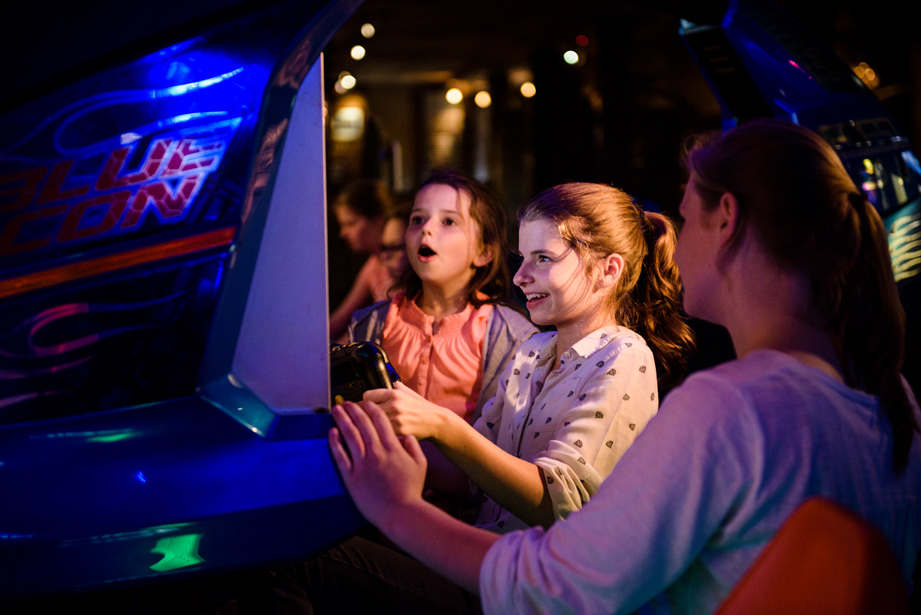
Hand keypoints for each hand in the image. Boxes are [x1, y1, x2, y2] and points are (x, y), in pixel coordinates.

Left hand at [329, 400, 427, 528]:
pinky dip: (335, 442)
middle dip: (354, 410)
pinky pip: (340, 456)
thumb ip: (412, 446)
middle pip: (362, 425)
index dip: (371, 409)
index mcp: (393, 448)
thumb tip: (403, 435)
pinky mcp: (351, 477)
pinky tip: (332, 432)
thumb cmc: (411, 490)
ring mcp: (362, 464)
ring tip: (336, 410)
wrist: (400, 513)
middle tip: (346, 402)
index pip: (380, 421)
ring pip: (350, 436)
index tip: (365, 402)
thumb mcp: (420, 464)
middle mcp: (376, 452)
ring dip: (342, 420)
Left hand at [363, 382, 447, 440]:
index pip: (366, 396)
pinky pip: (381, 433)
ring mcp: (396, 419)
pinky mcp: (399, 432)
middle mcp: (394, 405)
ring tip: (371, 427)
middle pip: (366, 411)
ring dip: (370, 426)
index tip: (363, 407)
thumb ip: (393, 387)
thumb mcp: (407, 392)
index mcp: (393, 393)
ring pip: (371, 423)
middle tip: (364, 419)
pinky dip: (379, 434)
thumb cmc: (420, 408)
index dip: (364, 402)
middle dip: (364, 415)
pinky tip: (381, 434)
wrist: (435, 421)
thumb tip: (380, 383)